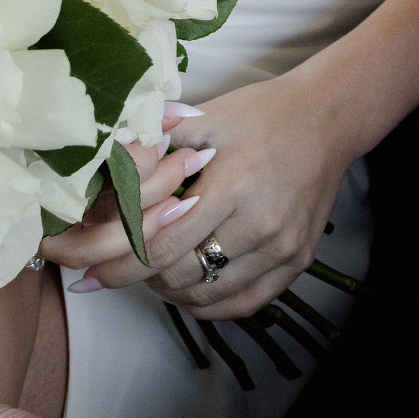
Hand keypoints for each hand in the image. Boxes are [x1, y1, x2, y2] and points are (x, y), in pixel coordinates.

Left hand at [43, 72, 353, 320]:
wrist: (328, 118)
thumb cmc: (264, 113)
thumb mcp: (209, 115)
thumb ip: (158, 141)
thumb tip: (105, 156)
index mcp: (231, 186)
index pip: (163, 246)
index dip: (120, 266)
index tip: (90, 276)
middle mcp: (259, 224)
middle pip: (182, 276)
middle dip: (140, 278)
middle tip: (117, 269)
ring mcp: (282, 247)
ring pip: (210, 294)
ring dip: (173, 292)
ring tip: (153, 275)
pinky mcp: (298, 261)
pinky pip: (246, 303)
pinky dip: (211, 304)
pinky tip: (190, 291)